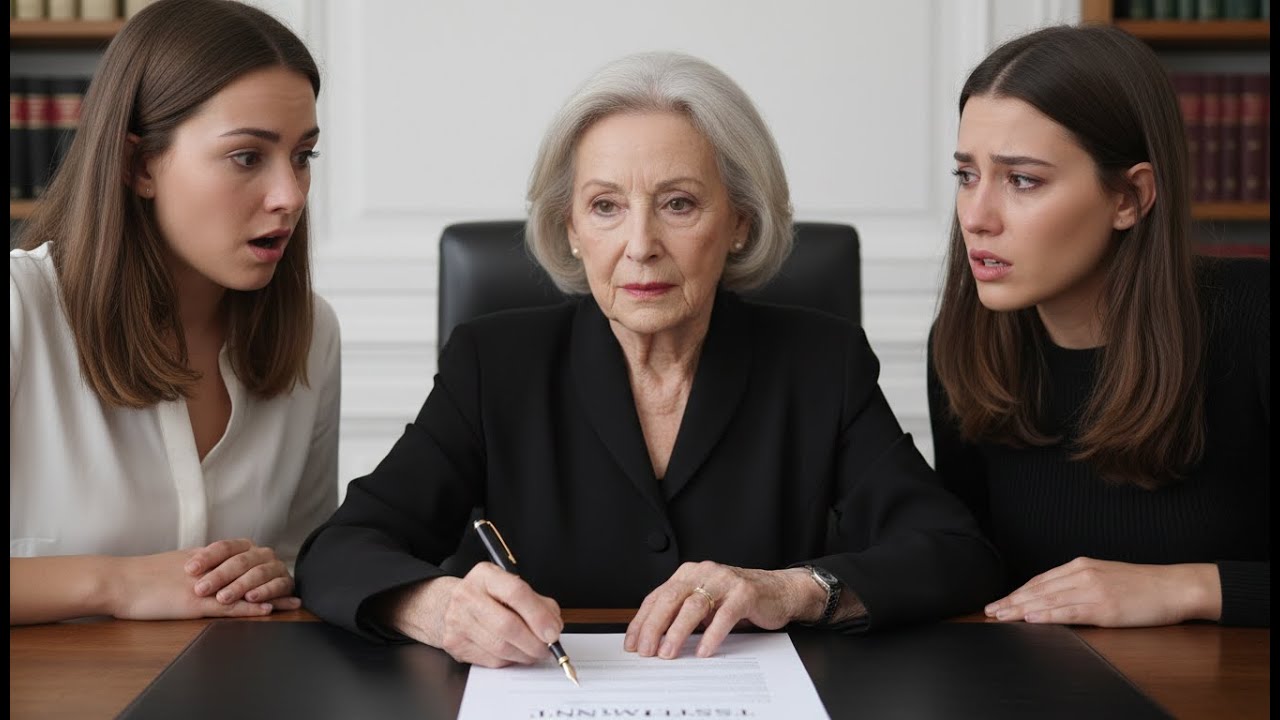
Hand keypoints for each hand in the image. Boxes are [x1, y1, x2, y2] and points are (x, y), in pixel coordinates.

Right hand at [109, 549, 281, 619]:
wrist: (117, 581)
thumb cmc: (139, 576)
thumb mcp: (174, 563)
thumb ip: (196, 565)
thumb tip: (209, 569)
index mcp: (204, 557)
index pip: (243, 559)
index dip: (264, 566)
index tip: (281, 571)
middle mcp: (209, 568)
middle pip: (251, 572)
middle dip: (275, 581)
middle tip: (294, 590)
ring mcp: (203, 585)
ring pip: (244, 589)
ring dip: (270, 596)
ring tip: (291, 603)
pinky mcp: (194, 602)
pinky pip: (227, 605)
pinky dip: (248, 607)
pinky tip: (264, 609)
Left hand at [185, 538, 298, 607]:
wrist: (269, 591)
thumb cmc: (235, 582)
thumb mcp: (219, 572)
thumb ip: (209, 568)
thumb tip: (184, 567)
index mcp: (243, 546)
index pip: (224, 547)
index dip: (206, 557)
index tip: (189, 570)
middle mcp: (260, 553)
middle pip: (239, 561)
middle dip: (219, 576)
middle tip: (201, 589)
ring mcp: (274, 567)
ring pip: (257, 573)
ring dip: (239, 586)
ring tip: (223, 597)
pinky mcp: (286, 582)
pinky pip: (277, 585)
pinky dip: (265, 592)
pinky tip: (252, 598)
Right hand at [383, 563, 563, 667]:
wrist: (447, 606)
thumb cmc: (488, 596)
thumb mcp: (511, 587)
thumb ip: (538, 603)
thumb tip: (553, 627)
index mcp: (485, 575)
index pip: (516, 592)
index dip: (538, 615)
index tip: (553, 632)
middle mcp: (468, 595)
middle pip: (507, 625)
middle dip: (534, 642)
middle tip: (547, 648)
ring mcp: (457, 620)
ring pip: (500, 647)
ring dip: (524, 654)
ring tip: (534, 651)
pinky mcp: (455, 643)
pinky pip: (491, 660)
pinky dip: (510, 660)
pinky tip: (515, 653)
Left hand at [625, 562, 818, 659]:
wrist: (779, 591)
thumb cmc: (738, 599)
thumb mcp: (705, 603)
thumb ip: (681, 613)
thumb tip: (652, 638)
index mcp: (688, 573)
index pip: (657, 596)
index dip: (642, 621)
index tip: (633, 642)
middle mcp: (703, 573)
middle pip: (670, 599)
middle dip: (654, 627)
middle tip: (646, 651)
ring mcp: (724, 581)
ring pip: (693, 606)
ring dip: (677, 632)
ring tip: (668, 653)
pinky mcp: (744, 593)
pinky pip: (724, 615)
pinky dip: (711, 635)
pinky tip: (703, 650)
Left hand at [984, 557, 1221, 626]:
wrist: (1175, 586)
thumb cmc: (1143, 585)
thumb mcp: (1105, 576)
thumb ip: (1079, 583)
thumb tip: (1055, 596)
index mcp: (1081, 565)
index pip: (1040, 580)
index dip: (1018, 592)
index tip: (1000, 601)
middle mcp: (1082, 574)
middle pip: (1039, 589)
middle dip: (1012, 601)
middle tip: (990, 610)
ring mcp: (1093, 590)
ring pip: (1049, 600)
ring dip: (1022, 609)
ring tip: (1002, 616)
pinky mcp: (1104, 606)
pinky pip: (1070, 611)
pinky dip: (1048, 615)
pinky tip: (1032, 618)